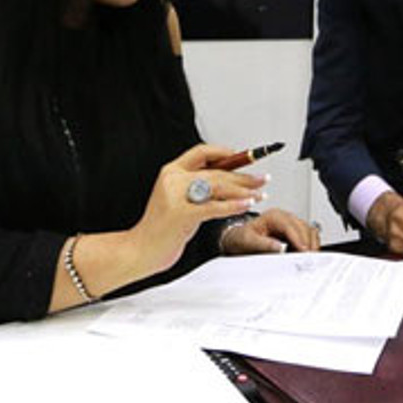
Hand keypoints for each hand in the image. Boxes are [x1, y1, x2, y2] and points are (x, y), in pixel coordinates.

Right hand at [131, 143, 266, 274]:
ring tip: (260, 193)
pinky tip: (246, 205)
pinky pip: (214, 206)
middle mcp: (173, 179)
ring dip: (244, 190)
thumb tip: (228, 181)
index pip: (202, 152)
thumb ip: (195, 188)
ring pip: (218, 186)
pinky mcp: (182, 213)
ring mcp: (176, 196)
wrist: (140, 250)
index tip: (245, 157)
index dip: (226, 153)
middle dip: (243, 176)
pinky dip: (234, 205)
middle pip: (216, 171)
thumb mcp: (176, 200)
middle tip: (262, 179)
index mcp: (171, 172)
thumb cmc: (161, 228)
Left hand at [220, 209, 321, 254]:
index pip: (290, 225)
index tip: (304, 250)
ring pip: (308, 230)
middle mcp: (284, 217)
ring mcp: (290, 223)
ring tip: (309, 257)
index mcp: (273, 216)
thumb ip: (264, 244)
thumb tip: (280, 248)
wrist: (238, 239)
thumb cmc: (241, 238)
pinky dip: (311, 244)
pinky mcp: (294, 231)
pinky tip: (307, 254)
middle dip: (307, 243)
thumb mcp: (248, 241)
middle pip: (303, 227)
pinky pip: (308, 235)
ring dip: (311, 243)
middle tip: (308, 258)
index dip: (299, 238)